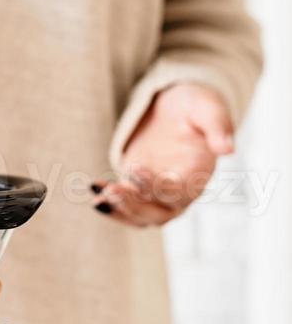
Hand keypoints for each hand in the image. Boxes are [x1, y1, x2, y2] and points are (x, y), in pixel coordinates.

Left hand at [92, 83, 233, 226]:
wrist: (176, 108)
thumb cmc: (194, 106)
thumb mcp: (208, 107)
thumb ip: (218, 126)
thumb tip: (228, 149)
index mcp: (198, 176)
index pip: (178, 192)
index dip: (156, 186)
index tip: (135, 169)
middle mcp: (179, 192)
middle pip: (158, 213)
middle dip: (133, 206)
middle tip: (111, 191)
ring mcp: (157, 194)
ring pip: (140, 216)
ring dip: (119, 210)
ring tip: (98, 196)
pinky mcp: (138, 190)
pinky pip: (126, 208)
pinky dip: (110, 206)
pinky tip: (94, 194)